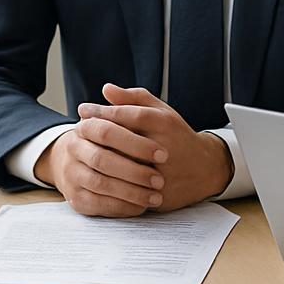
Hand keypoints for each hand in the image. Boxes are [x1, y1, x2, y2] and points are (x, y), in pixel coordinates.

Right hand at [36, 111, 168, 217]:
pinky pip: (99, 205)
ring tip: (156, 195)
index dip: (135, 143)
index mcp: (85, 127)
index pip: (107, 130)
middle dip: (135, 171)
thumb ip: (125, 102)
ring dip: (132, 192)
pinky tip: (142, 206)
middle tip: (160, 179)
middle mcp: (74, 150)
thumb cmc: (115, 139)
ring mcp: (72, 176)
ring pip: (101, 185)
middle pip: (103, 160)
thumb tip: (108, 89)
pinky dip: (122, 207)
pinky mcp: (77, 199)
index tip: (162, 153)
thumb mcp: (126, 117)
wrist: (84, 164)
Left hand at [76, 84, 233, 211]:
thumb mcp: (161, 111)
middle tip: (78, 128)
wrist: (204, 169)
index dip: (101, 111)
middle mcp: (162, 147)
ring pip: (120, 166)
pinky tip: (96, 171)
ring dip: (99, 157)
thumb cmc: (176, 134)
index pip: (126, 114)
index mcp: (164, 123)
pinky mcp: (157, 194)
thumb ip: (134, 98)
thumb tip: (106, 89)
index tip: (83, 110)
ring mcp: (160, 172)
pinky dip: (109, 180)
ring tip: (84, 148)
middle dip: (95, 133)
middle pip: (119, 140)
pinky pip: (127, 188)